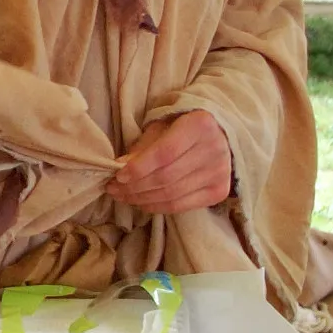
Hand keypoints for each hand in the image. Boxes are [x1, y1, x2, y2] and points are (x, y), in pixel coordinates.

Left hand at [110, 110, 232, 214]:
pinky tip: (141, 203)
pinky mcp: (219, 191)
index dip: (138, 168)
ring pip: (172, 194)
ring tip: (122, 196)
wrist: (218, 136)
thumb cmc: (182, 128)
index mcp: (201, 125)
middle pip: (166, 177)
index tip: (117, 176)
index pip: (164, 153)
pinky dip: (156, 207)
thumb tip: (120, 168)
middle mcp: (215, 150)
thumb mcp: (161, 127)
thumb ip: (143, 147)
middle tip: (113, 189)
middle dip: (134, 186)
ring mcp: (220, 173)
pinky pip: (181, 206)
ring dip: (141, 198)